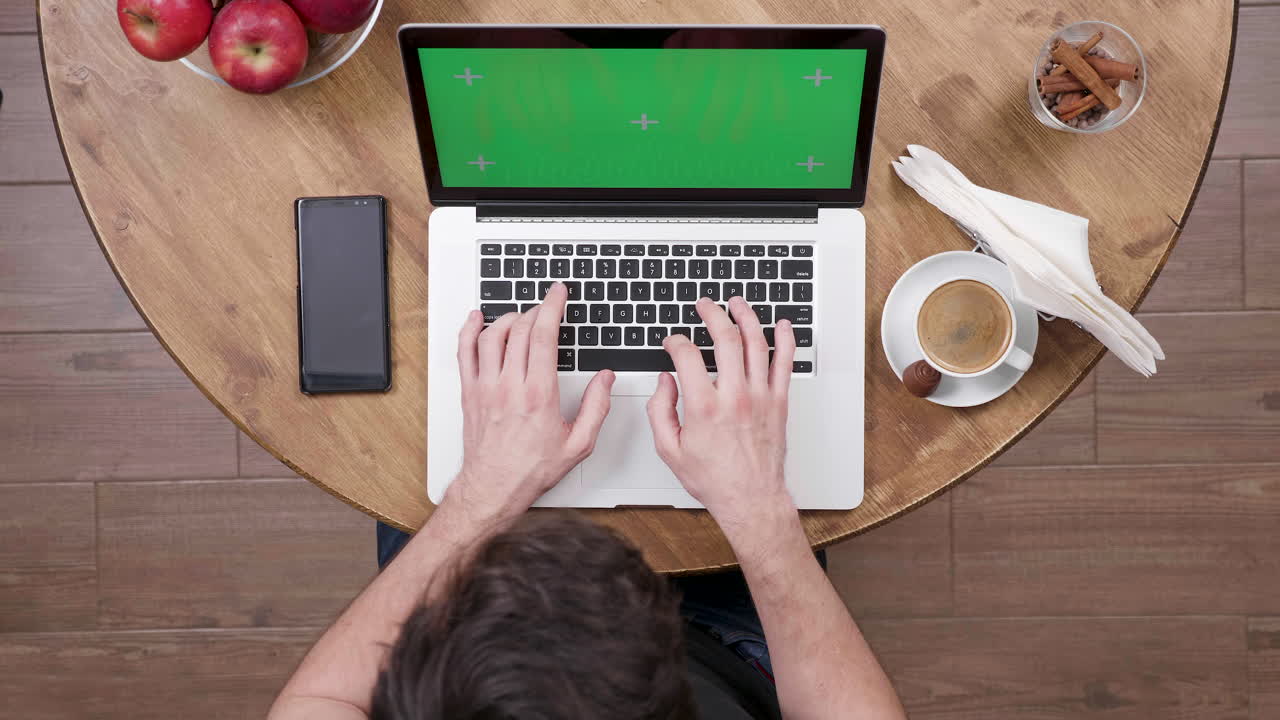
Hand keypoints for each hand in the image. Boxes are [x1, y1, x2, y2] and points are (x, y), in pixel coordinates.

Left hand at [447, 283, 614, 521]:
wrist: (493, 489)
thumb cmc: (531, 470)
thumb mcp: (578, 445)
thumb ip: (596, 408)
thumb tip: (605, 379)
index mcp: (538, 395)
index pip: (545, 336)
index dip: (552, 307)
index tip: (558, 293)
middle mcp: (509, 386)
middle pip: (520, 330)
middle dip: (536, 310)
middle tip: (546, 307)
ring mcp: (485, 387)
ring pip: (492, 335)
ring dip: (509, 318)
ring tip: (522, 316)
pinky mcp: (469, 393)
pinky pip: (464, 352)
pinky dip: (469, 330)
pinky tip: (477, 319)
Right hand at [646, 296, 797, 530]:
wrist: (750, 498)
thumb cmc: (714, 479)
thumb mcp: (669, 450)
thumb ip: (659, 411)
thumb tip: (664, 382)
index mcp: (704, 406)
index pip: (688, 355)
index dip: (676, 342)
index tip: (672, 342)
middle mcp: (734, 396)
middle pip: (725, 338)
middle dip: (712, 314)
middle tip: (705, 305)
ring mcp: (760, 397)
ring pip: (756, 343)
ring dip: (746, 316)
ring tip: (737, 304)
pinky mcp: (778, 402)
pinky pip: (785, 363)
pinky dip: (785, 340)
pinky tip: (782, 326)